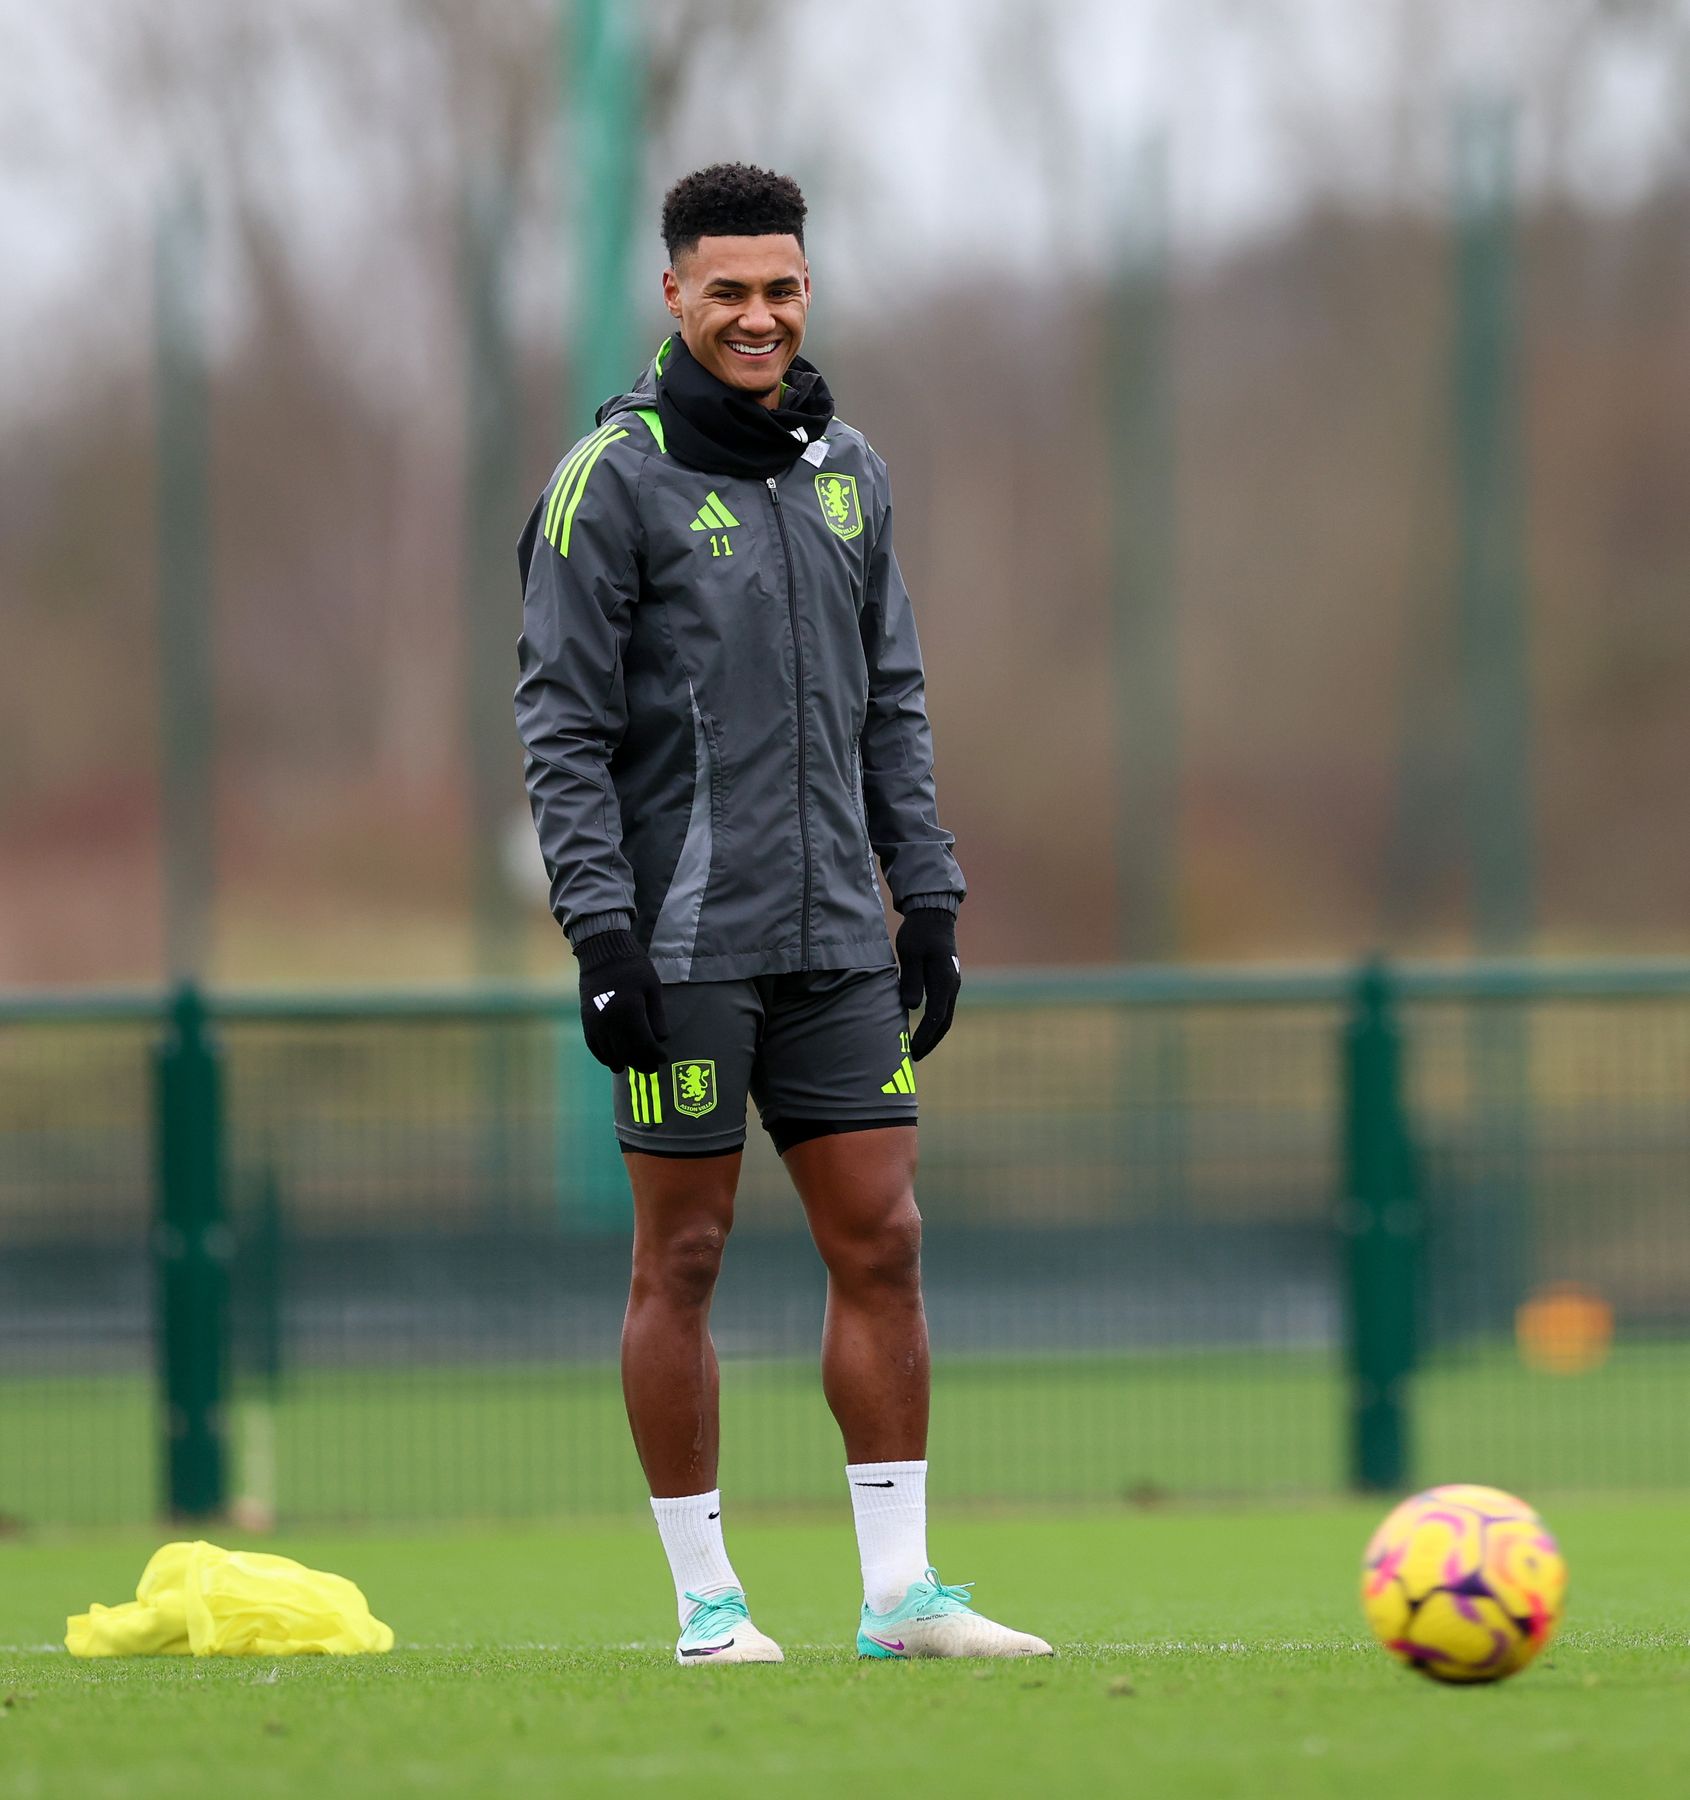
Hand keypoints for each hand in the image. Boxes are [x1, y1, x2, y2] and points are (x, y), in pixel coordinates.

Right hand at [574, 930, 668, 1072]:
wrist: (602, 952)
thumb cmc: (633, 967)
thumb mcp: (653, 988)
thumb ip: (657, 1016)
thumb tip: (661, 1040)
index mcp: (630, 1011)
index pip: (645, 1044)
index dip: (656, 1055)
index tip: (664, 1058)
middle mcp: (610, 1021)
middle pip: (628, 1053)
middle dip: (642, 1063)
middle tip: (653, 1068)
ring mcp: (595, 1023)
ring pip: (611, 1053)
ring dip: (625, 1063)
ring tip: (636, 1066)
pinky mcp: (587, 1021)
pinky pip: (595, 1047)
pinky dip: (605, 1057)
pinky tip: (616, 1063)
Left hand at [895, 905, 960, 1059]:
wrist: (934, 914)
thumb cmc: (919, 932)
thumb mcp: (910, 953)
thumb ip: (911, 980)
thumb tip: (912, 1007)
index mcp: (944, 980)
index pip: (936, 1017)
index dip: (923, 1036)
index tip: (911, 1050)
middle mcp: (952, 985)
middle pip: (945, 1022)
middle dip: (930, 1041)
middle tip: (914, 1057)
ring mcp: (952, 983)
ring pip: (946, 1016)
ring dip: (934, 1034)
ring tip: (918, 1047)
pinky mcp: (947, 979)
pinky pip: (943, 1007)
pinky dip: (935, 1022)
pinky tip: (922, 1026)